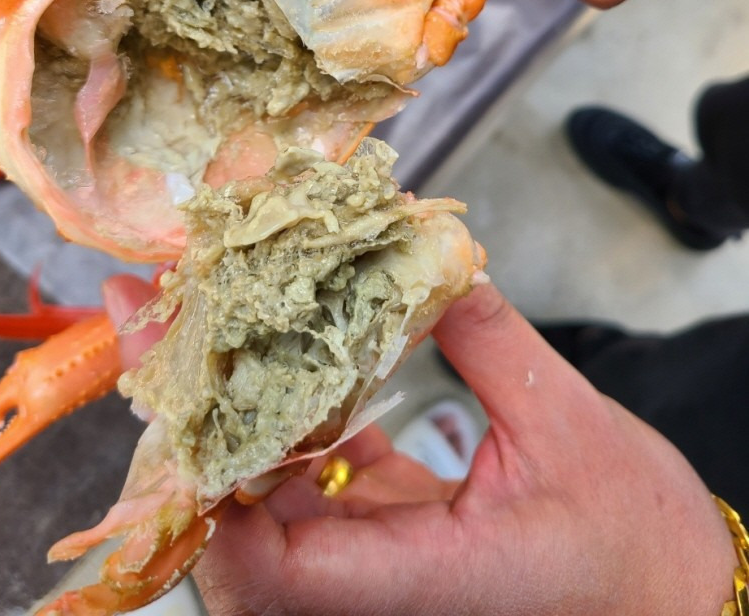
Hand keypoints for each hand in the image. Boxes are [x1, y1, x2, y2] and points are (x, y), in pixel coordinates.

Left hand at [192, 282, 734, 615]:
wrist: (671, 594)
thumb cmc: (637, 536)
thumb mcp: (567, 422)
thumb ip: (487, 337)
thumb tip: (425, 253)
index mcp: (425, 578)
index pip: (281, 572)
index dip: (214, 501)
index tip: (182, 403)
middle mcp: (382, 585)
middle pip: (247, 536)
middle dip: (194, 434)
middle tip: (165, 330)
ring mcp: (379, 561)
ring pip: (269, 502)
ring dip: (230, 415)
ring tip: (206, 325)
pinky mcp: (390, 532)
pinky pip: (313, 481)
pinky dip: (288, 417)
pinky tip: (283, 350)